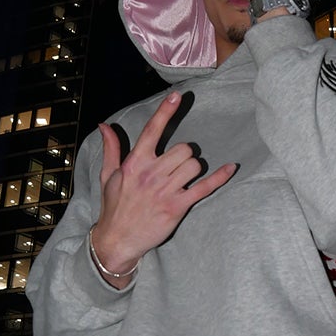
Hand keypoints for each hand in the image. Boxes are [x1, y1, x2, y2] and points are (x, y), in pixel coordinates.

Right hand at [89, 93, 236, 287]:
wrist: (117, 239)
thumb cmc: (114, 206)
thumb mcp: (109, 176)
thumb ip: (112, 149)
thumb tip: (104, 125)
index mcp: (134, 163)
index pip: (151, 131)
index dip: (165, 112)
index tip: (176, 96)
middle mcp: (151, 173)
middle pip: (183, 149)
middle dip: (184, 155)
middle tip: (176, 167)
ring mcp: (165, 190)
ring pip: (194, 165)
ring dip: (193, 169)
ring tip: (183, 179)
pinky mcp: (177, 206)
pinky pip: (205, 187)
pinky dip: (220, 177)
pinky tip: (231, 167)